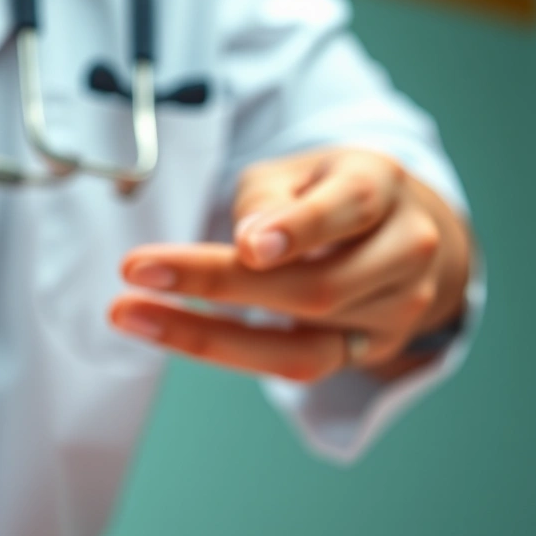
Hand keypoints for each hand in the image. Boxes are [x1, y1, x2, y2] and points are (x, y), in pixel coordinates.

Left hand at [109, 148, 471, 382]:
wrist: (405, 234)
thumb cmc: (332, 193)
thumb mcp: (300, 169)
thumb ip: (269, 198)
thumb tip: (249, 243)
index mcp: (382, 187)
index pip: (348, 208)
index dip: (298, 230)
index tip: (246, 246)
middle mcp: (402, 253)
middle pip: (316, 287)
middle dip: (219, 285)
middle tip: (138, 272)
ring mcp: (394, 313)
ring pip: (303, 342)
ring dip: (207, 335)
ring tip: (131, 314)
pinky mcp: (371, 354)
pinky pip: (297, 366)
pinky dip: (228, 353)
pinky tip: (170, 335)